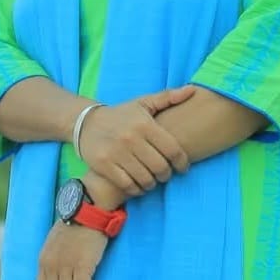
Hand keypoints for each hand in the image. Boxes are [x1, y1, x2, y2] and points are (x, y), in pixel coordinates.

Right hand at [79, 87, 194, 196]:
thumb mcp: (143, 103)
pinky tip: (138, 185)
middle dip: (166, 175)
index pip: (172, 149)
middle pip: (160, 167)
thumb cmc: (121, 114)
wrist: (86, 123)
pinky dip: (136, 189)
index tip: (183, 167)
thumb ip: (168, 97)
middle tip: (165, 174)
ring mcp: (117, 153)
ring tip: (152, 180)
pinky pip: (128, 185)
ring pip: (145, 179)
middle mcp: (131, 138)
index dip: (182, 162)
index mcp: (145, 124)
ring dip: (152, 184)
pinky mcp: (105, 165)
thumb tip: (192, 90)